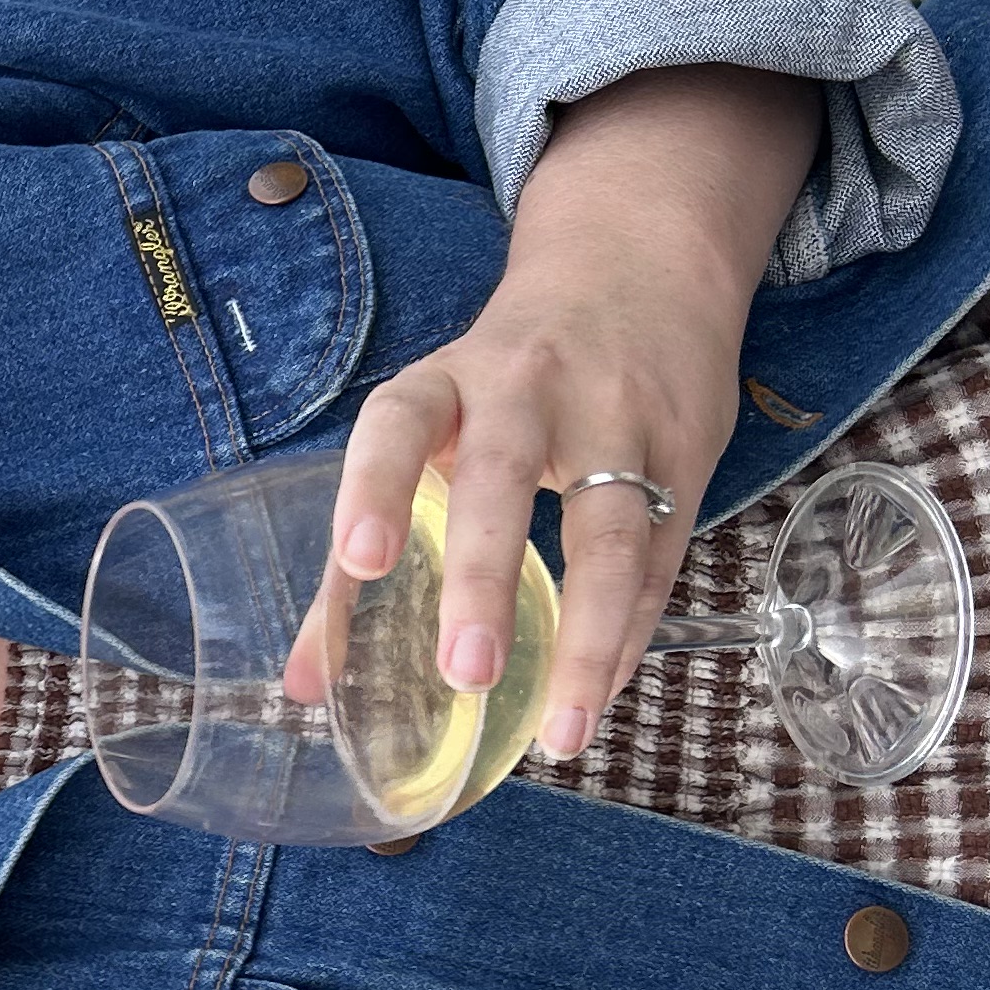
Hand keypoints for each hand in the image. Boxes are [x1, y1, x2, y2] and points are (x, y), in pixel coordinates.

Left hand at [297, 63, 820, 759]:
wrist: (639, 259)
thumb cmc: (506, 374)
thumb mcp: (433, 421)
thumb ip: (367, 544)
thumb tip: (303, 685)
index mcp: (448, 379)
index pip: (400, 424)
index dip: (375, 487)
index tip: (363, 561)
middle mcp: (529, 389)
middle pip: (504, 478)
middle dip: (483, 577)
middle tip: (464, 672)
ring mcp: (617, 417)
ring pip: (610, 530)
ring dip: (588, 636)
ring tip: (562, 730)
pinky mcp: (686, 448)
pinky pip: (662, 556)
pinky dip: (633, 631)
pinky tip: (603, 691)